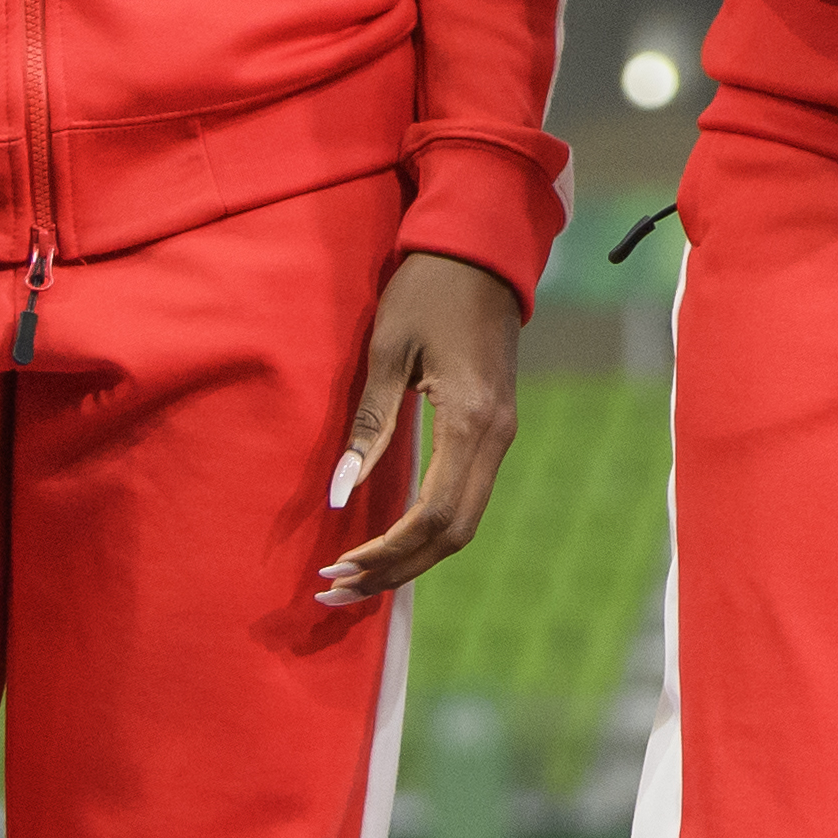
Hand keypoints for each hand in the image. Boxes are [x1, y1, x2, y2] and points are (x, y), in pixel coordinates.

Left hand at [314, 252, 519, 607]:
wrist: (482, 247)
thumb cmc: (429, 289)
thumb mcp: (389, 351)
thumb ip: (369, 426)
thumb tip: (339, 496)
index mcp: (471, 419)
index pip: (432, 515)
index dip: (385, 552)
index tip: (336, 568)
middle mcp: (496, 436)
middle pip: (453, 534)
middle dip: (396, 570)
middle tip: (336, 590)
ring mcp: (501, 433)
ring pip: (463, 522)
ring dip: (411, 556)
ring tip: (356, 576)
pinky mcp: (494, 428)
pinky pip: (466, 498)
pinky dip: (427, 530)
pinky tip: (389, 539)